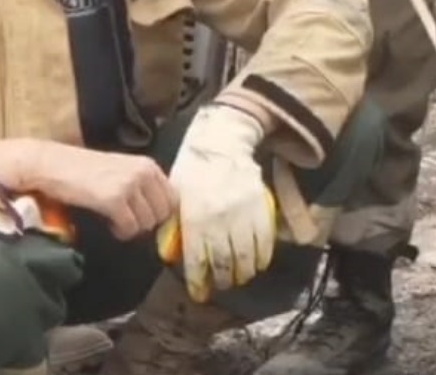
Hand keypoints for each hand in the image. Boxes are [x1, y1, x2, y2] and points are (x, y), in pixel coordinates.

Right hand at [0, 139, 177, 240]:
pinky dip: (121, 232)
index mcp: (148, 165)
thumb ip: (143, 185)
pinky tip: (109, 224)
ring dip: (133, 228)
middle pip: (163, 213)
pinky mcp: (114, 199)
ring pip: (147, 223)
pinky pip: (130, 228)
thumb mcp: (121, 170)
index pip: (173, 197)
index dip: (162, 213)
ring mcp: (129, 185)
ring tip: (116, 220)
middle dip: (147, 222)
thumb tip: (161, 213)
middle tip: (128, 220)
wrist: (52, 165)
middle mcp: (143, 173)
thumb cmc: (84, 170)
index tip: (147, 218)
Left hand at [168, 104, 275, 301]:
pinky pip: (264, 240)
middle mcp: (220, 219)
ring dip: (243, 272)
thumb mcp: (176, 196)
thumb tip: (171, 255)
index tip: (199, 291)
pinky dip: (262, 257)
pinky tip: (257, 264)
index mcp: (196, 218)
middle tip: (220, 285)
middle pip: (225, 262)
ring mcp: (243, 214)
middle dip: (222, 279)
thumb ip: (174, 226)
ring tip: (239, 278)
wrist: (222, 144)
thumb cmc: (194, 170)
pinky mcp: (261, 207)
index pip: (198, 259)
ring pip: (246, 255)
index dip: (199, 280)